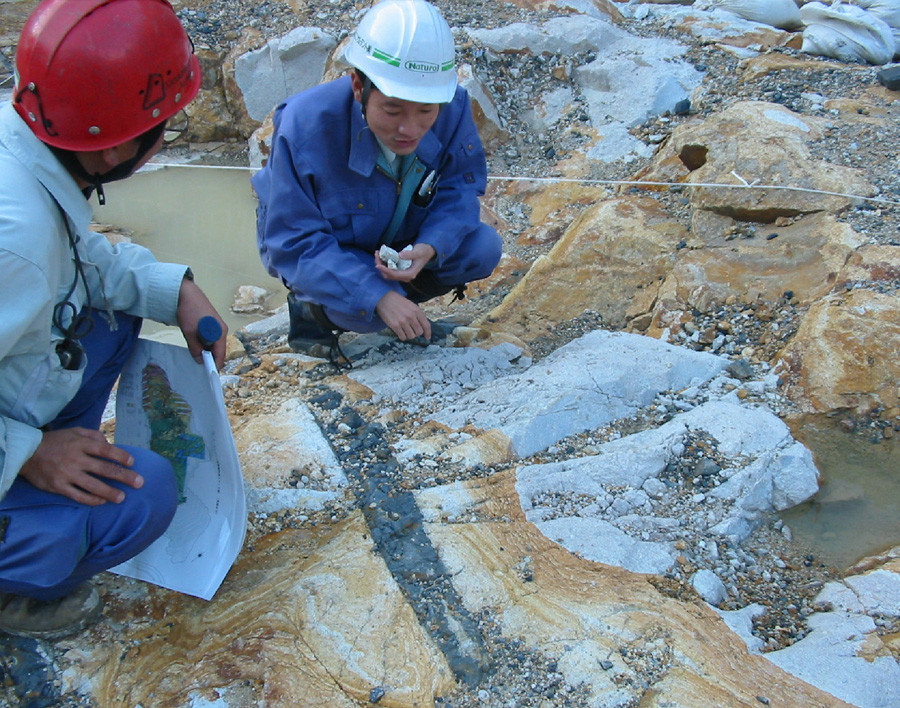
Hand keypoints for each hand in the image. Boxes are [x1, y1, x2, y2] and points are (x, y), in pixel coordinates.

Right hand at [18, 428, 140, 505]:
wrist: (26, 453)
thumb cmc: (55, 441)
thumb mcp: (74, 432)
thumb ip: (94, 436)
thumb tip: (110, 444)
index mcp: (81, 444)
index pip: (106, 450)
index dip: (121, 456)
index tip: (132, 463)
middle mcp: (76, 459)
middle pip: (104, 469)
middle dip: (124, 477)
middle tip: (139, 483)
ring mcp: (67, 474)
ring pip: (93, 486)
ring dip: (110, 492)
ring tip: (122, 498)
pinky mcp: (58, 487)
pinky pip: (78, 496)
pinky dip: (91, 500)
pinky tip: (101, 501)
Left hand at [176, 277, 228, 368]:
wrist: (185, 292)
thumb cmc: (189, 311)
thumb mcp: (190, 332)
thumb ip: (195, 348)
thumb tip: (200, 361)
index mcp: (220, 332)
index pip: (221, 354)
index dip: (215, 365)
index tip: (209, 375)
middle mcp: (221, 330)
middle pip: (218, 350)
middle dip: (210, 358)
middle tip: (199, 366)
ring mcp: (217, 326)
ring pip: (213, 344)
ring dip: (206, 350)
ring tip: (196, 356)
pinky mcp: (211, 323)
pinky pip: (210, 338)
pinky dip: (204, 343)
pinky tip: (195, 345)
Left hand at [375, 243, 435, 282]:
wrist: (427, 252)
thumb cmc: (424, 251)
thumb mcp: (418, 251)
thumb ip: (410, 254)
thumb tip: (399, 255)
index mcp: (410, 274)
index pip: (395, 274)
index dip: (386, 270)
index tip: (378, 265)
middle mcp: (405, 276)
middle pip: (389, 275)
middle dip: (381, 266)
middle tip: (377, 254)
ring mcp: (402, 274)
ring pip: (388, 273)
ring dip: (381, 264)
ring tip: (377, 253)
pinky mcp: (400, 270)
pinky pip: (389, 269)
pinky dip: (384, 263)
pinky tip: (381, 255)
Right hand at [375, 290, 430, 340]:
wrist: (384, 298)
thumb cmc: (398, 302)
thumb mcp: (411, 305)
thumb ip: (417, 315)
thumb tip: (422, 328)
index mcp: (417, 310)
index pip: (426, 325)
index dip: (428, 333)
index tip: (427, 338)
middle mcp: (411, 316)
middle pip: (419, 332)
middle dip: (417, 333)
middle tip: (412, 331)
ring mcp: (403, 321)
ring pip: (411, 336)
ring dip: (409, 335)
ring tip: (405, 331)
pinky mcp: (395, 326)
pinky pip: (403, 337)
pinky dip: (403, 337)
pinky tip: (400, 332)